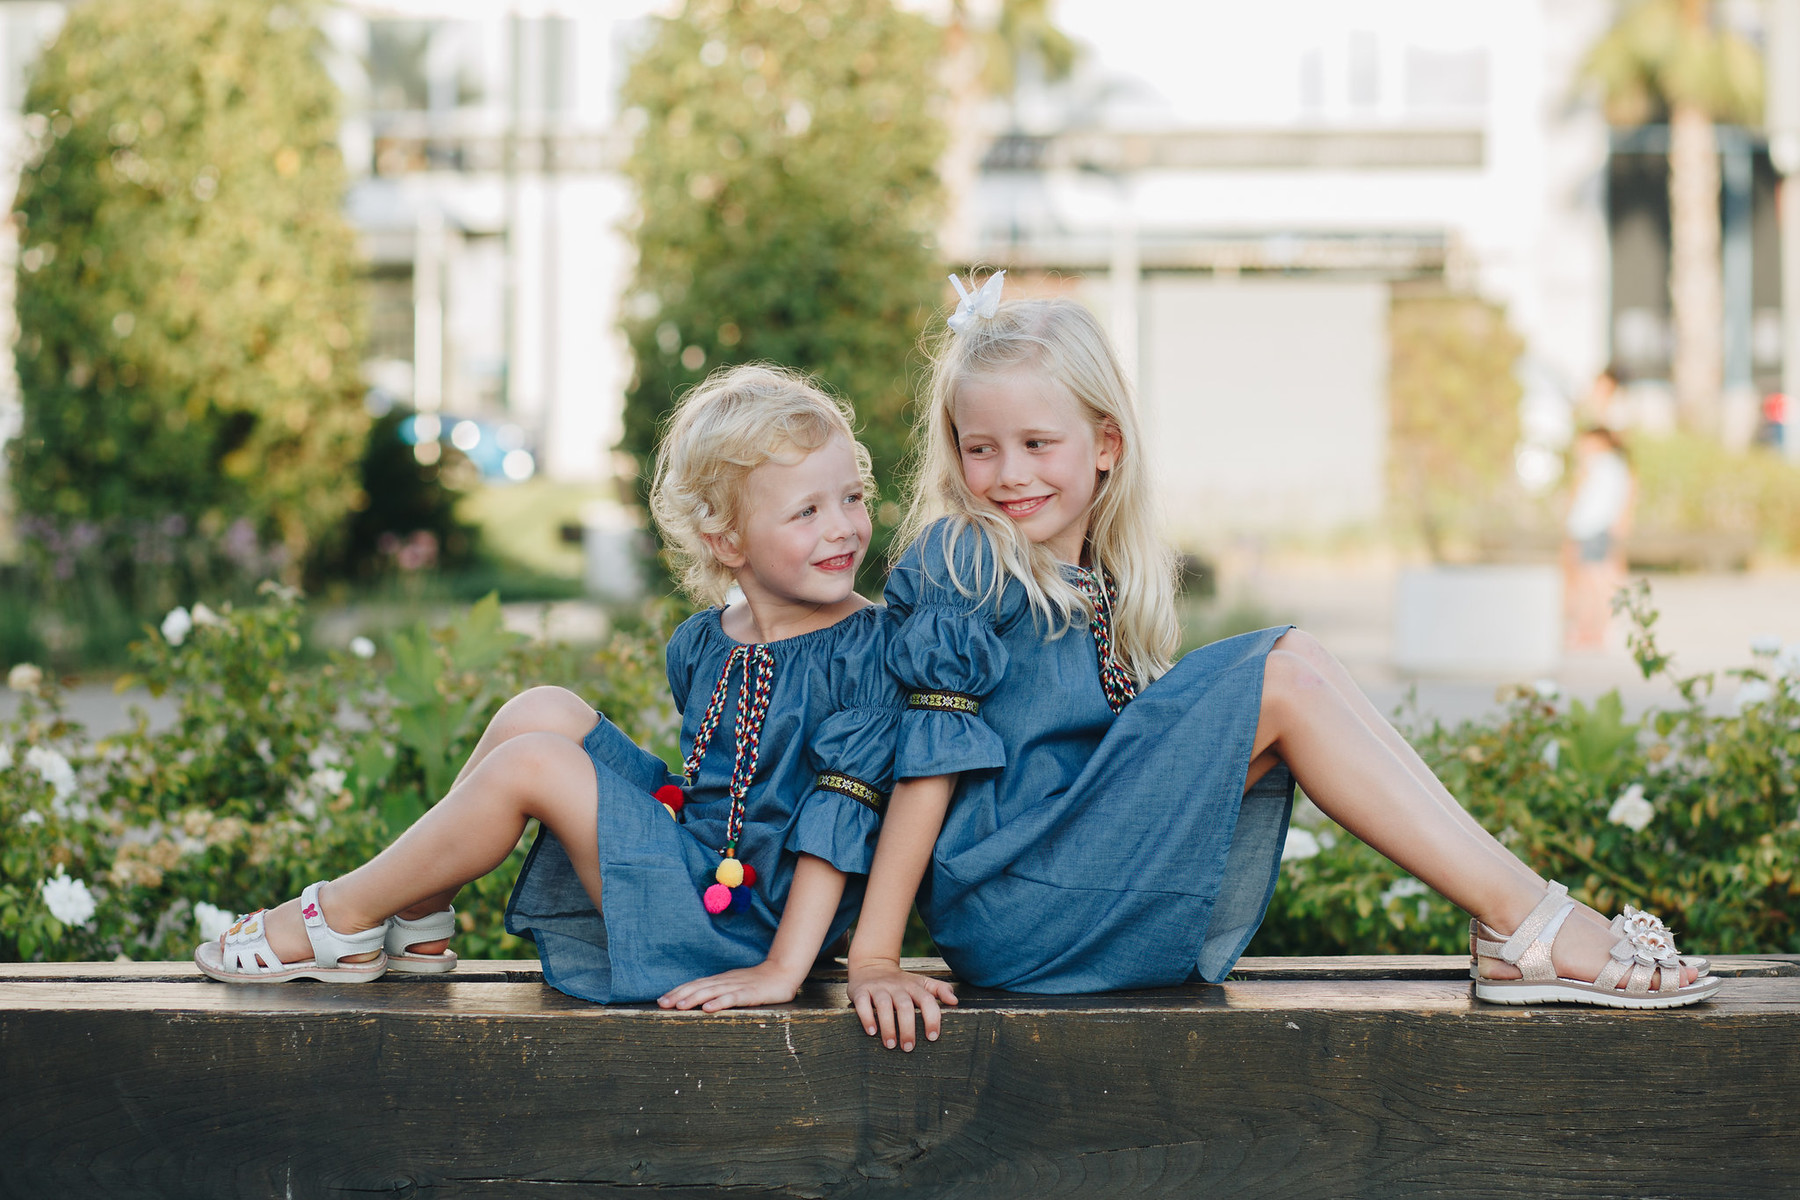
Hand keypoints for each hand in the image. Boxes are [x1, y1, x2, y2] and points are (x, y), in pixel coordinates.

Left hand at [658, 960, 805, 1012]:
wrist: (783, 973)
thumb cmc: (757, 983)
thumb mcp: (734, 986)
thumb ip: (718, 992)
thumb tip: (698, 1002)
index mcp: (720, 981)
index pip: (695, 984)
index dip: (677, 991)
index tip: (660, 1001)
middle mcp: (725, 981)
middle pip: (698, 987)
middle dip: (679, 995)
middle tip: (662, 1004)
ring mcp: (737, 987)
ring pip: (712, 992)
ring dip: (694, 998)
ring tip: (679, 1006)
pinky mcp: (750, 994)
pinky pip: (733, 998)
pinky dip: (719, 1002)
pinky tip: (708, 1008)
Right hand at [849, 958, 957, 1050]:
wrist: (871, 965)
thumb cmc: (901, 982)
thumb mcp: (921, 983)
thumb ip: (940, 990)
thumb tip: (955, 1001)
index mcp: (914, 987)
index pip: (927, 1000)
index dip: (931, 1018)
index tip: (932, 1037)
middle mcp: (897, 987)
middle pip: (905, 1006)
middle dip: (908, 1028)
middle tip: (909, 1048)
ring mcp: (878, 989)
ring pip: (884, 1006)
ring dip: (888, 1026)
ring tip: (891, 1045)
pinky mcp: (861, 991)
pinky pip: (863, 1004)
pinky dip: (867, 1018)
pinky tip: (872, 1032)